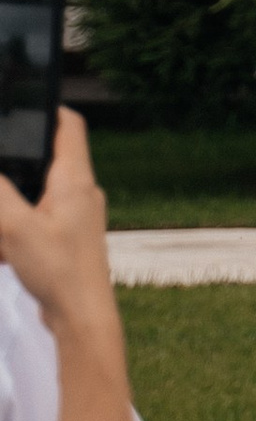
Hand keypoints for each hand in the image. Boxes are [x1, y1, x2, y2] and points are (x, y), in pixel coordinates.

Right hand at [0, 108, 115, 334]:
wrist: (82, 319)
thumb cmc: (61, 273)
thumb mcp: (17, 227)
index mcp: (75, 180)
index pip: (69, 126)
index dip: (47, 108)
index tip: (23, 101)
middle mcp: (80, 193)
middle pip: (46, 159)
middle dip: (16, 162)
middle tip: (3, 159)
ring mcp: (74, 217)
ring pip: (35, 193)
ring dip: (10, 202)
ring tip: (1, 223)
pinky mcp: (65, 240)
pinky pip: (33, 221)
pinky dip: (12, 228)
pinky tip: (2, 248)